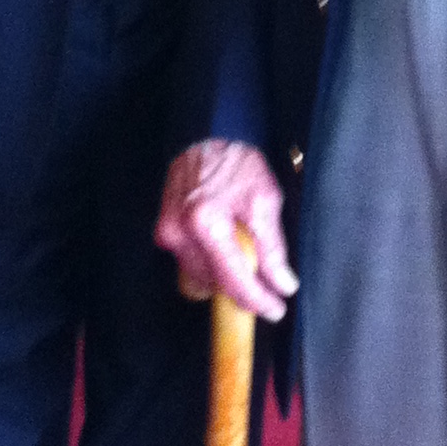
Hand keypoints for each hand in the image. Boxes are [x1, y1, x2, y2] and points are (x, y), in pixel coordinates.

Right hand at [156, 139, 295, 320]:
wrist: (207, 136)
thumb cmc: (237, 163)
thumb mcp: (265, 200)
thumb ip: (272, 248)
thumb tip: (282, 283)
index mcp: (205, 223)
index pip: (233, 279)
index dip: (257, 300)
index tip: (276, 309)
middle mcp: (179, 232)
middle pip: (215, 284)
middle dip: (243, 288)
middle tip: (269, 283)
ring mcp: (167, 233)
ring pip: (201, 277)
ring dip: (226, 276)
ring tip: (246, 254)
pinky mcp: (164, 232)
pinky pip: (191, 262)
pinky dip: (212, 261)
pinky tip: (226, 244)